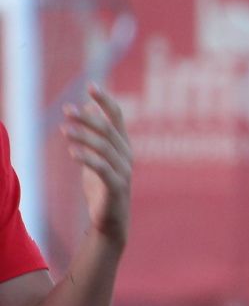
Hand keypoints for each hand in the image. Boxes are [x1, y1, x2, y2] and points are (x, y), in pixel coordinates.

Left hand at [62, 85, 130, 246]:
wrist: (111, 220)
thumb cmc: (103, 187)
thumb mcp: (98, 156)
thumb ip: (96, 133)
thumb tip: (89, 106)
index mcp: (122, 146)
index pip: (117, 117)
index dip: (105, 100)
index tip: (91, 85)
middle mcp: (126, 155)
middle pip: (108, 130)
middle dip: (88, 118)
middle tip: (66, 109)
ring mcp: (123, 171)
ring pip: (104, 147)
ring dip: (84, 136)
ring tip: (64, 129)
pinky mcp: (116, 187)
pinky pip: (102, 168)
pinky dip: (87, 158)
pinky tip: (72, 151)